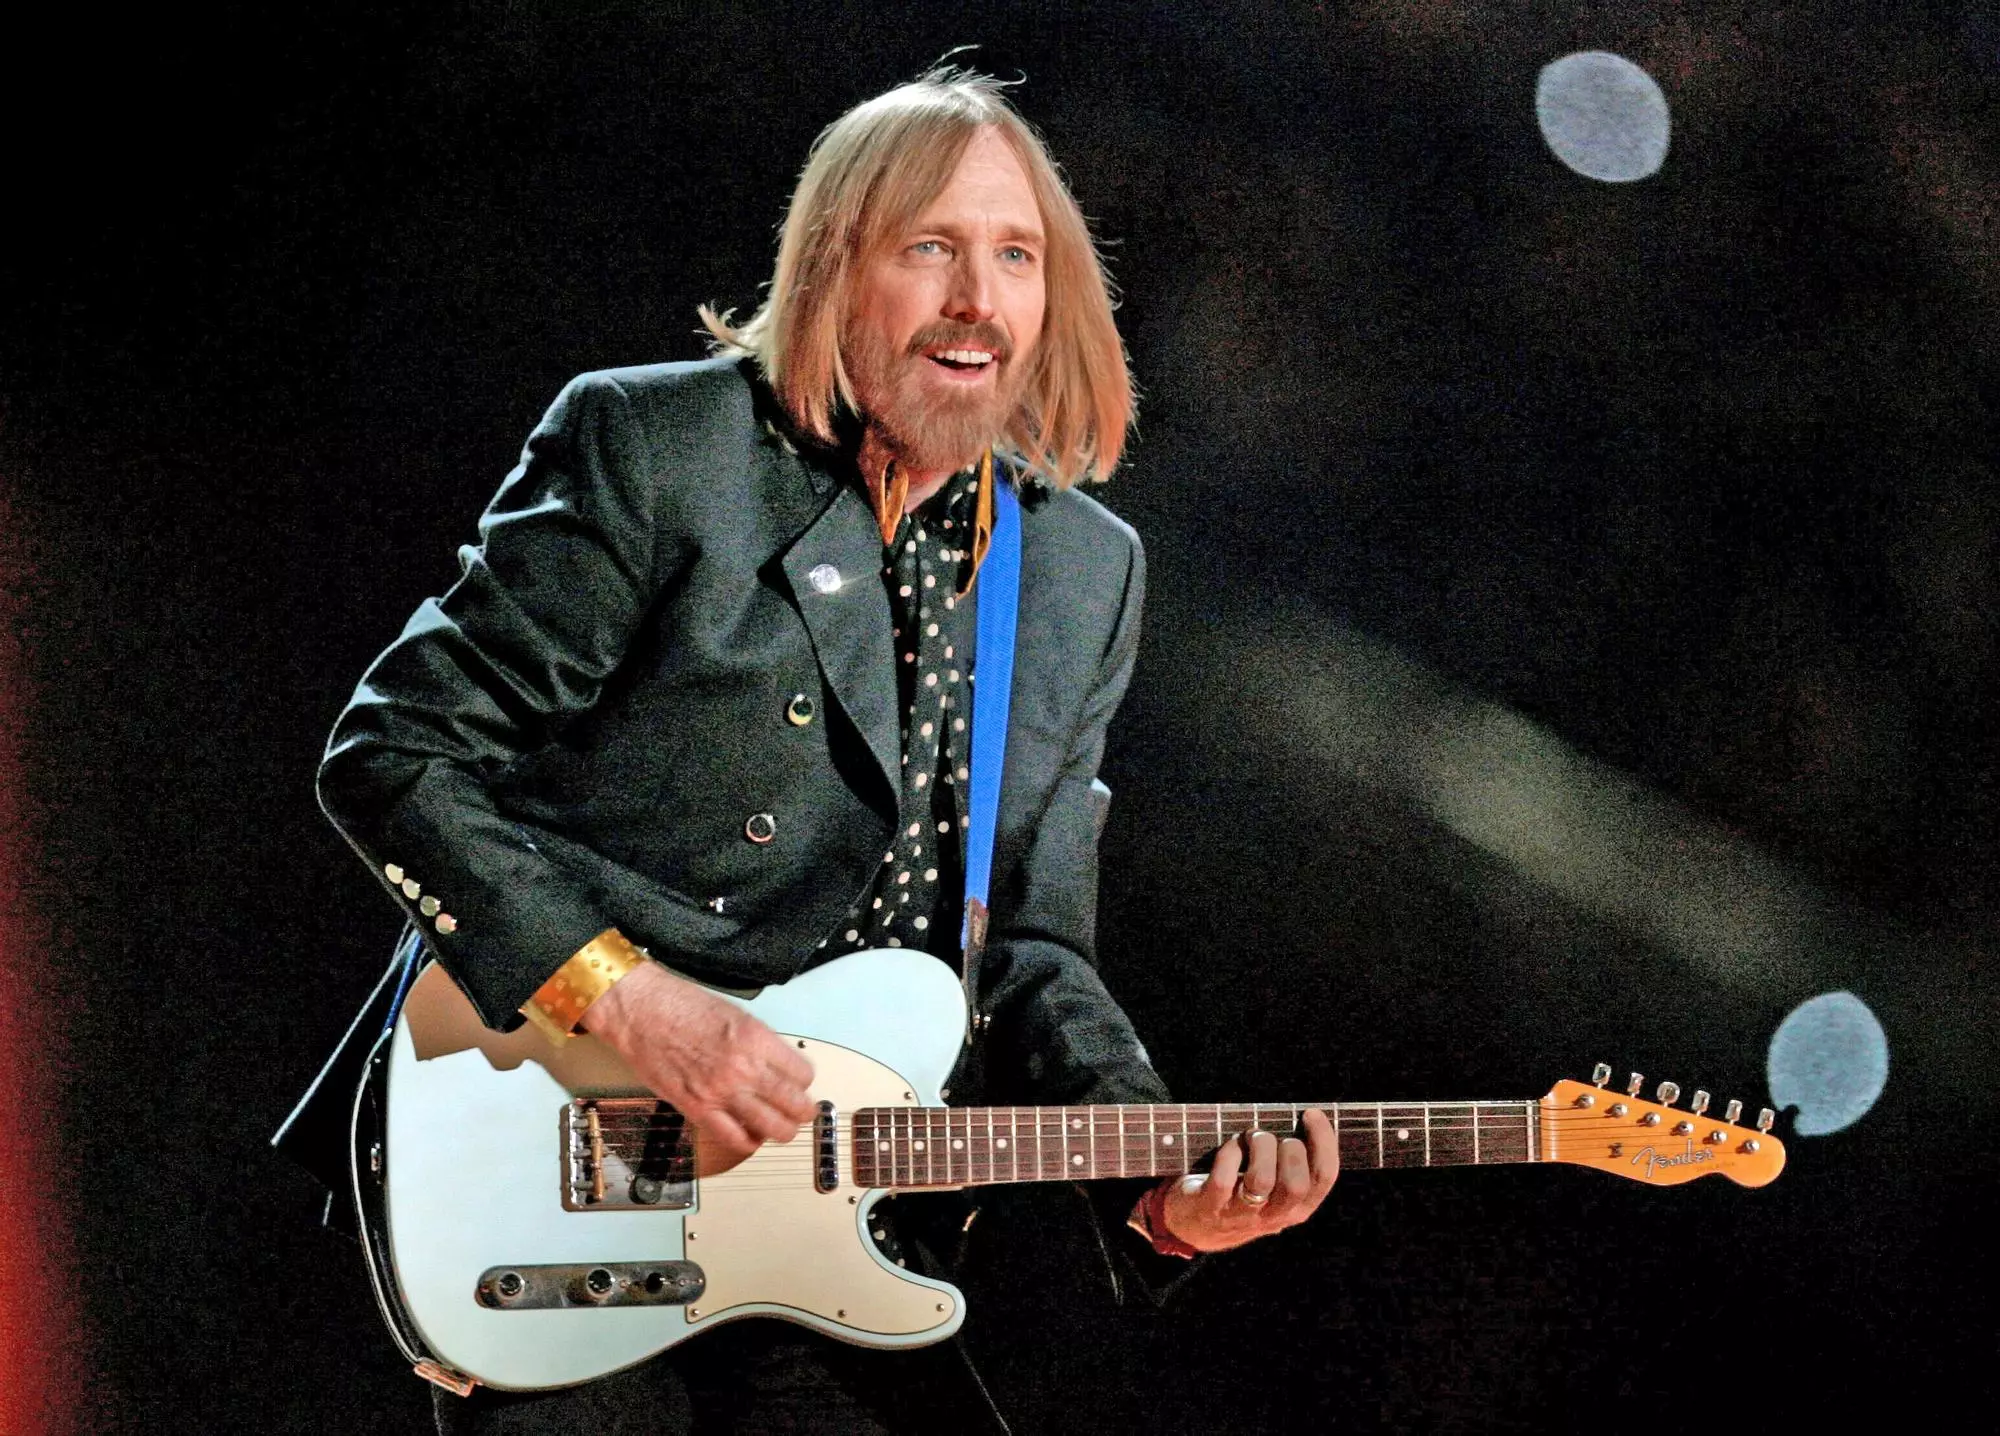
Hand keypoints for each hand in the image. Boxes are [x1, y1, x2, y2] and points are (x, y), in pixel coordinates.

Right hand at [582, 961, 816, 1172]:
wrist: (640, 1011)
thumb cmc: (682, 1004)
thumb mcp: (736, 1014)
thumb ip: (760, 1044)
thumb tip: (778, 1067)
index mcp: (757, 1039)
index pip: (803, 1073)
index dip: (804, 1080)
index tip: (800, 1082)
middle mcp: (743, 1068)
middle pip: (796, 1105)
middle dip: (803, 1110)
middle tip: (801, 1110)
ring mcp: (721, 1092)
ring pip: (773, 1128)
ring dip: (783, 1130)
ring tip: (782, 1126)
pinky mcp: (697, 1109)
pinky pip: (735, 1139)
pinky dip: (749, 1141)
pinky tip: (751, 1135)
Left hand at [1156, 1107, 1338, 1252]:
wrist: (1195, 1228)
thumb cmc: (1242, 1194)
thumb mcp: (1275, 1191)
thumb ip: (1292, 1165)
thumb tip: (1310, 1120)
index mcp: (1296, 1209)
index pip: (1324, 1178)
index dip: (1323, 1142)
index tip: (1312, 1114)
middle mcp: (1273, 1216)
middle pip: (1296, 1184)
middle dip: (1290, 1149)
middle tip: (1274, 1136)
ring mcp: (1240, 1214)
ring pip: (1261, 1180)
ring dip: (1260, 1147)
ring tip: (1252, 1136)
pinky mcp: (1210, 1206)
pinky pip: (1224, 1179)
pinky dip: (1230, 1152)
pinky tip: (1231, 1145)